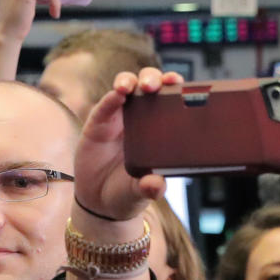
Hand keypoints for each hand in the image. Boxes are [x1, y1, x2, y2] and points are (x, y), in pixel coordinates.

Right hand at [73, 67, 183, 221]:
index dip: (176, 86)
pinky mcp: (98, 122)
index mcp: (161, 127)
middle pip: (149, 84)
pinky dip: (110, 98)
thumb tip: (156, 185)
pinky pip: (104, 105)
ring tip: (129, 87)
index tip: (181, 85)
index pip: (172, 98)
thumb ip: (149, 188)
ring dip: (129, 81)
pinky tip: (115, 95)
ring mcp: (119, 116)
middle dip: (153, 77)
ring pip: (125, 86)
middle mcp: (141, 116)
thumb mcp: (142, 192)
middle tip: (154, 85)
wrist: (99, 202)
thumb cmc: (128, 191)